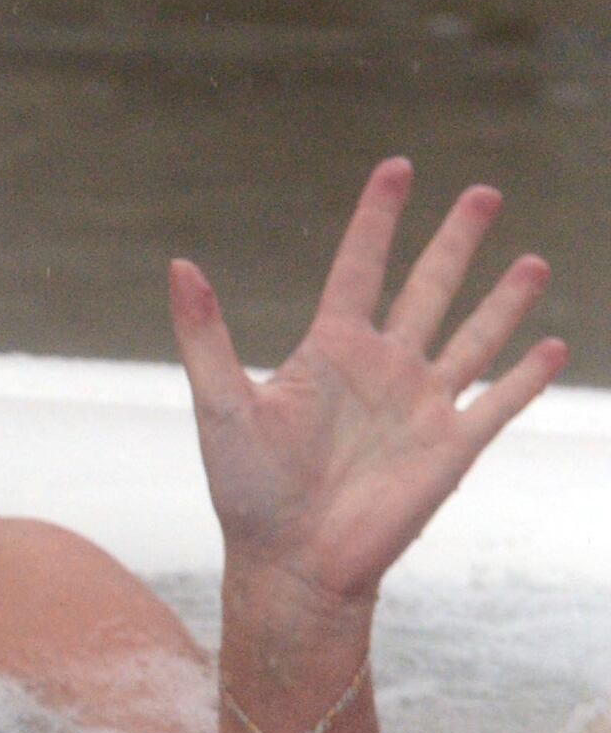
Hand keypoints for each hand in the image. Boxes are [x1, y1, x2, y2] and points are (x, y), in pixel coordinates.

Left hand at [173, 158, 566, 618]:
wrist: (291, 565)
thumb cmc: (248, 492)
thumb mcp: (220, 404)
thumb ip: (205, 335)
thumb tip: (180, 265)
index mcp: (330, 352)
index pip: (359, 268)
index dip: (378, 219)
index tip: (398, 168)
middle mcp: (382, 369)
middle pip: (429, 287)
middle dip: (455, 241)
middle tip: (484, 192)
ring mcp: (422, 405)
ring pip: (473, 337)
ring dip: (504, 300)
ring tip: (531, 260)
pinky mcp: (453, 446)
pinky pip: (499, 401)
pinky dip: (527, 375)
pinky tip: (552, 346)